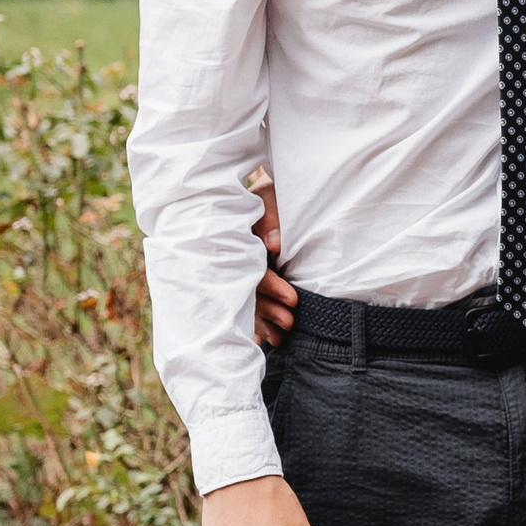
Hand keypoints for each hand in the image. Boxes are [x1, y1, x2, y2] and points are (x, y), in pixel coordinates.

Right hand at [248, 168, 297, 347]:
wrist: (270, 186)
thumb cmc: (276, 189)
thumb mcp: (274, 194)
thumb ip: (273, 216)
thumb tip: (272, 245)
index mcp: (236, 236)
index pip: (250, 268)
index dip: (271, 286)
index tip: (293, 300)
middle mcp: (232, 255)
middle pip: (246, 289)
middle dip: (267, 310)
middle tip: (290, 322)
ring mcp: (235, 266)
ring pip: (245, 299)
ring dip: (263, 320)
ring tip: (283, 336)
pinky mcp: (243, 274)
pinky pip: (245, 302)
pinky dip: (257, 322)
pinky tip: (267, 339)